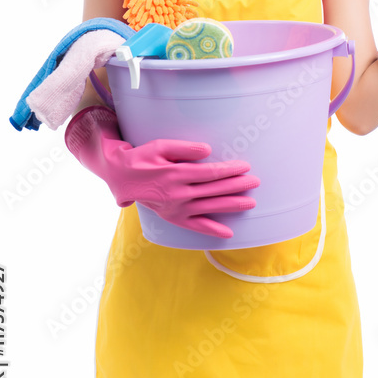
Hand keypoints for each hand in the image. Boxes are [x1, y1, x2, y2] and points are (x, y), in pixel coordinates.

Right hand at [65, 106, 259, 237]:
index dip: (229, 170)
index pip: (210, 173)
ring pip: (209, 207)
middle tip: (255, 182)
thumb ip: (184, 148)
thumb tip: (208, 150)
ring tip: (250, 202)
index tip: (245, 167)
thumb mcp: (160, 146)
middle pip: (214, 190)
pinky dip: (212, 230)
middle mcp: (178, 194)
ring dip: (231, 205)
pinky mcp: (173, 218)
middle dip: (236, 186)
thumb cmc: (142, 158)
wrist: (121, 178)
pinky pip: (195, 226)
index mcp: (176, 174)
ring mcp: (176, 208)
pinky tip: (228, 232)